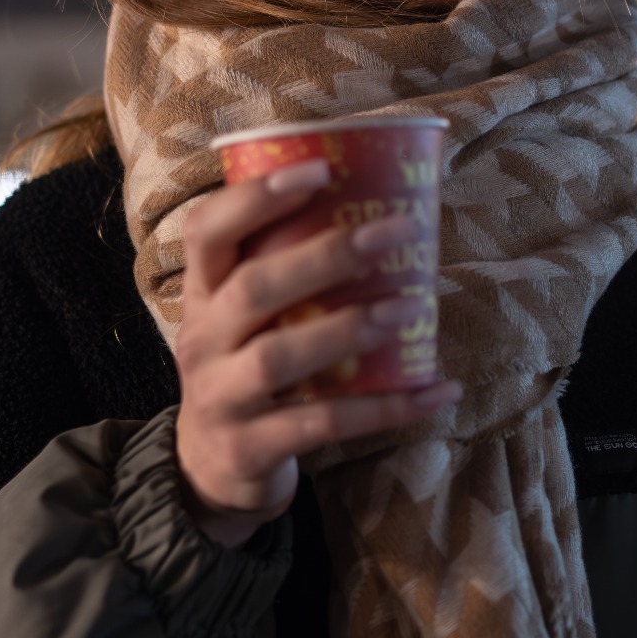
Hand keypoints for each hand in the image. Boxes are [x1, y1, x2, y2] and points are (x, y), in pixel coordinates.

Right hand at [173, 159, 459, 547]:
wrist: (211, 468)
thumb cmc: (248, 367)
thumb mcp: (246, 317)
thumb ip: (287, 270)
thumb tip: (389, 211)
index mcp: (203, 293)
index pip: (207, 230)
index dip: (256, 197)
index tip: (320, 169)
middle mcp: (203, 339)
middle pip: (252, 289)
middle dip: (324, 257)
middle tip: (392, 231)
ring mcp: (221, 397)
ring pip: (277, 357)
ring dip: (346, 330)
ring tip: (406, 311)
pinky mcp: (250, 447)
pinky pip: (320, 424)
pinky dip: (382, 409)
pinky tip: (434, 391)